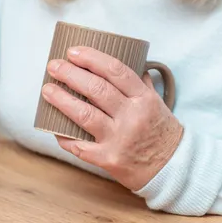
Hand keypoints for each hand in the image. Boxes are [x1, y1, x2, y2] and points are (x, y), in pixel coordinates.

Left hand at [42, 46, 183, 190]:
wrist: (174, 170)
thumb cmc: (162, 132)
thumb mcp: (158, 103)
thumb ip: (140, 82)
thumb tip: (128, 58)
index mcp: (144, 99)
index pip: (115, 71)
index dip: (92, 58)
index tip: (73, 51)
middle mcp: (132, 117)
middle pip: (96, 89)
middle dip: (70, 74)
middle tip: (53, 66)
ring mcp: (119, 139)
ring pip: (85, 114)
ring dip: (61, 100)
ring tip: (47, 90)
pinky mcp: (109, 159)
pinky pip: (80, 146)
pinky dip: (64, 136)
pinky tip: (52, 126)